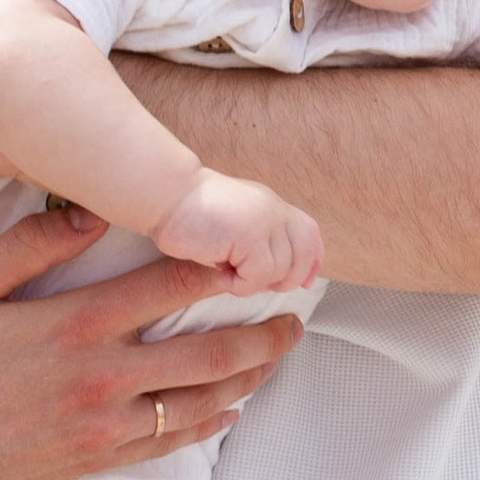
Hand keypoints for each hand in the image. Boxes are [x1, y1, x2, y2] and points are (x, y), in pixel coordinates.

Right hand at [0, 203, 305, 479]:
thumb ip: (25, 247)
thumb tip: (87, 213)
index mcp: (71, 324)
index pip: (169, 286)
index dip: (220, 266)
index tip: (253, 252)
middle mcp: (99, 377)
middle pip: (208, 350)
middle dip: (261, 331)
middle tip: (294, 314)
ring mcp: (102, 425)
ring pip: (201, 399)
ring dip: (248, 377)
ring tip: (276, 356)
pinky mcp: (96, 461)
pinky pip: (171, 441)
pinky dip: (210, 422)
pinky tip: (230, 407)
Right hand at [156, 170, 325, 292]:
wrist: (167, 195)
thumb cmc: (190, 215)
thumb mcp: (234, 225)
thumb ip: (257, 240)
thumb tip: (274, 276)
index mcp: (272, 206)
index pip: (309, 232)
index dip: (312, 260)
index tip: (305, 282)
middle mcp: (274, 210)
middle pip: (303, 255)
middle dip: (285, 279)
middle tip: (251, 280)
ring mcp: (266, 221)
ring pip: (281, 270)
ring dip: (253, 282)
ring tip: (227, 272)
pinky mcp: (251, 235)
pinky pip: (259, 276)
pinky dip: (240, 285)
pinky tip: (220, 273)